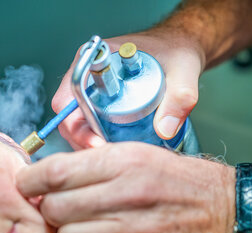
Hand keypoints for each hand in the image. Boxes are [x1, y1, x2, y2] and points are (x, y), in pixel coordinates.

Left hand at [16, 142, 234, 232]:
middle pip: (56, 211)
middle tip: (64, 213)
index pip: (54, 172)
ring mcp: (139, 230)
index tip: (26, 187)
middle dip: (52, 213)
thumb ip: (95, 163)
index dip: (30, 181)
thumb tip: (48, 175)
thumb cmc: (178, 180)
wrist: (229, 208)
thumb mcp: (139, 154)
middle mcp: (129, 193)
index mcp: (124, 161)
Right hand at [52, 30, 204, 149]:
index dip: (77, 126)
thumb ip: (180, 97)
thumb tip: (164, 130)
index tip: (99, 143)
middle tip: (110, 161)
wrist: (180, 51)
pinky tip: (119, 155)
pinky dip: (101, 145)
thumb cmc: (176, 51)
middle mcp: (87, 78)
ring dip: (92, 147)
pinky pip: (91, 130)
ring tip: (117, 161)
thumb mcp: (183, 71)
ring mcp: (93, 94)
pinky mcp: (101, 107)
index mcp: (94, 60)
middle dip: (85, 143)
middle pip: (70, 119)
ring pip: (78, 128)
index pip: (69, 98)